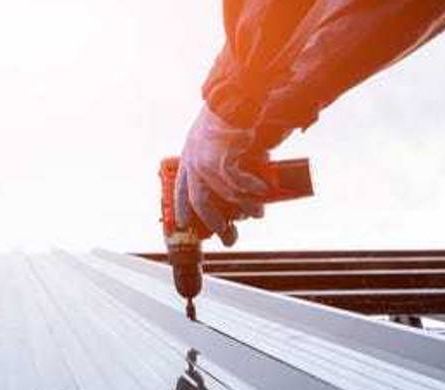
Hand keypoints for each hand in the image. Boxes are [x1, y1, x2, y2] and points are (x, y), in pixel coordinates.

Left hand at [177, 105, 268, 241]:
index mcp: (188, 159)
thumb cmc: (225, 118)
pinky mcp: (222, 160)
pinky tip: (264, 192)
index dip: (181, 208)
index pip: (180, 191)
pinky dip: (253, 189)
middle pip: (200, 202)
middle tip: (226, 233)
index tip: (183, 223)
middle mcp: (193, 164)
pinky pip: (239, 182)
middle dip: (213, 220)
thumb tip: (238, 186)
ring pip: (226, 195)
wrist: (231, 101)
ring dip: (245, 206)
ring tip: (258, 213)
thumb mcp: (211, 141)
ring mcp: (206, 163)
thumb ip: (217, 162)